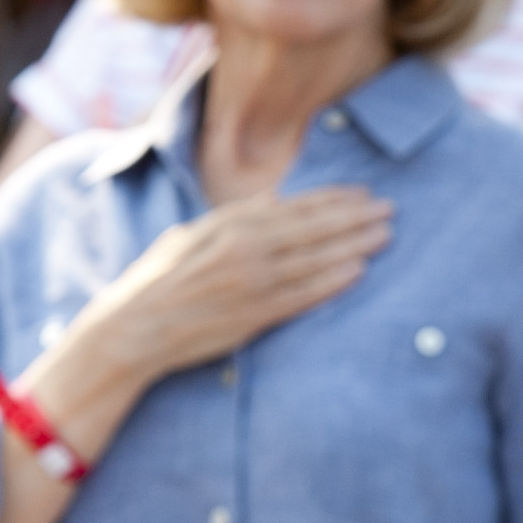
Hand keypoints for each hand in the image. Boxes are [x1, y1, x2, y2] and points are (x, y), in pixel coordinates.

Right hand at [70, 185, 392, 384]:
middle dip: (355, 217)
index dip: (333, 200)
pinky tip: (359, 272)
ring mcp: (250, 282)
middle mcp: (243, 248)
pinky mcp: (253, 315)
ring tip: (385, 236)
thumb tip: (272, 201)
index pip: (293, 206)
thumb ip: (233, 218)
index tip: (363, 194)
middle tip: (390, 209)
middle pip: (313, 228)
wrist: (132, 328)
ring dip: (354, 245)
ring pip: (314, 258)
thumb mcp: (190, 236)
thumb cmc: (159, 282)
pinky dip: (332, 282)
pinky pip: (302, 295)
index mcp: (228, 225)